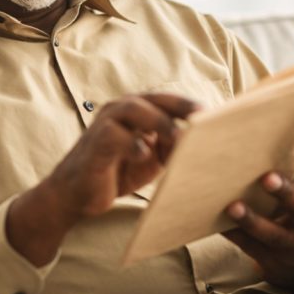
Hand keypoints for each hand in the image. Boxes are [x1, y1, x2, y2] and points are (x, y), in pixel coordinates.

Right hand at [7, 93, 200, 265]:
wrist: (76, 194)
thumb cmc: (115, 172)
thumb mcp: (151, 159)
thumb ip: (170, 146)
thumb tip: (202, 143)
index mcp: (135, 111)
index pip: (167, 100)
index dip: (190, 105)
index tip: (217, 114)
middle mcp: (119, 110)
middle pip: (154, 99)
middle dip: (181, 107)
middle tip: (205, 118)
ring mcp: (105, 124)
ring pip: (134, 110)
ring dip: (160, 122)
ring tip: (179, 139)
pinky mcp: (95, 143)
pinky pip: (115, 136)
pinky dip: (133, 144)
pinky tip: (144, 156)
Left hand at [223, 144, 293, 288]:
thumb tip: (268, 138)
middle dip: (285, 193)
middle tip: (267, 177)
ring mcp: (292, 246)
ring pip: (272, 234)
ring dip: (252, 220)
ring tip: (233, 207)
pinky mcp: (270, 260)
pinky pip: (249, 246)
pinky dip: (233, 233)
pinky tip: (217, 222)